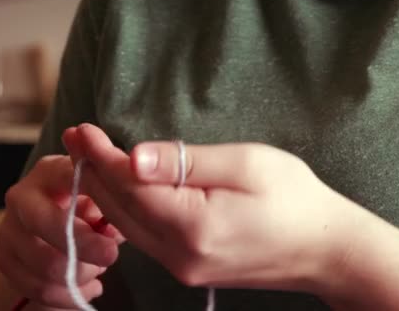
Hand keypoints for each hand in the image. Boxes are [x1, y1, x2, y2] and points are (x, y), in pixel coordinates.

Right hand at [0, 128, 123, 308]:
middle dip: (84, 244)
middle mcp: (22, 196)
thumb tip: (122, 214)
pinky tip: (87, 287)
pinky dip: (68, 294)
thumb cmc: (87, 211)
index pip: (66, 175)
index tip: (107, 212)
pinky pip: (38, 287)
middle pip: (46, 223)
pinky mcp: (4, 260)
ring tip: (98, 271)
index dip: (89, 191)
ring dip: (79, 274)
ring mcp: (8, 229)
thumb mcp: (104, 199)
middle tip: (111, 255)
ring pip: (45, 263)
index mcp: (50, 171)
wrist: (52, 238)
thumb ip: (114, 198)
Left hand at [72, 123, 359, 296]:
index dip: (100, 156)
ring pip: (125, 226)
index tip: (82, 130)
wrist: (324, 250)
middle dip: (92, 170)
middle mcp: (180, 254)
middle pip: (118, 209)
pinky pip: (142, 237)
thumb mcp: (248, 164)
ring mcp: (182, 267)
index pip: (129, 186)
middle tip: (73, 138)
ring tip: (86, 158)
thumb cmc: (295, 199)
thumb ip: (187, 161)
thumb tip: (133, 157)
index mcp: (194, 225)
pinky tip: (116, 190)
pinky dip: (123, 211)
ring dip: (103, 190)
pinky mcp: (187, 268)